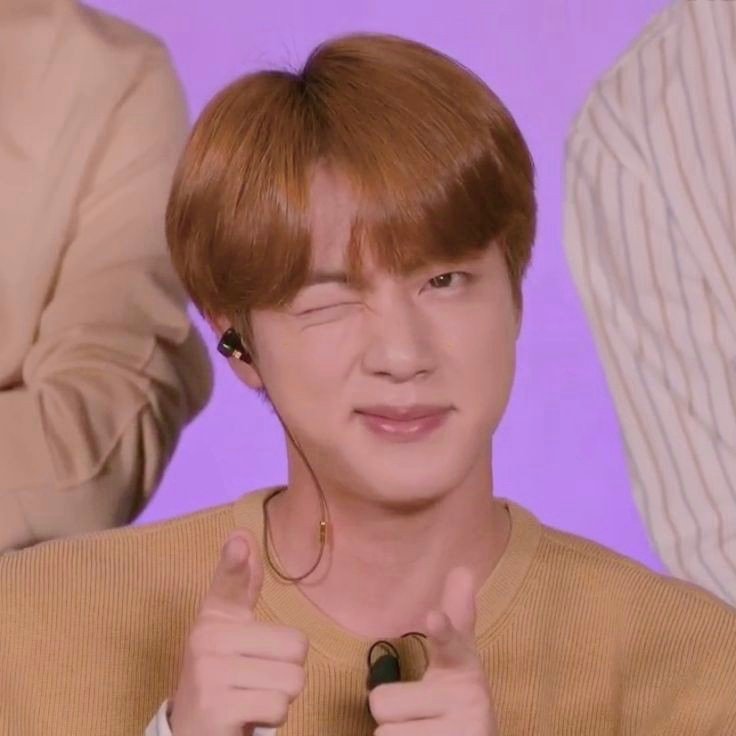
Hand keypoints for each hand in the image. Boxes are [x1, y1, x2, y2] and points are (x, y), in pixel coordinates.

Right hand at [169, 530, 307, 735]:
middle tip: (257, 681)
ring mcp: (209, 674)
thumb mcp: (231, 629)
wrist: (191, 733)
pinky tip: (247, 718)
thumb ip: (241, 586)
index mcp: (213, 618)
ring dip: (281, 697)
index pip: (230, 583)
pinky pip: (278, 706)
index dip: (237, 562)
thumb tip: (241, 534)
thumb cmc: (223, 678)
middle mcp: (206, 640)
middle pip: (295, 645)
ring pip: (292, 679)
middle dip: (288, 671)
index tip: (240, 539)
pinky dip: (272, 718)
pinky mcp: (217, 710)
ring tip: (253, 699)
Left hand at [368, 567, 497, 734]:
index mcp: (463, 665)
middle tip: (419, 716)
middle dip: (392, 713)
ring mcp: (461, 733)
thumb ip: (455, 618)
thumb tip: (463, 568)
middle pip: (382, 700)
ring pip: (384, 732)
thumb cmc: (457, 702)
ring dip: (397, 735)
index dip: (442, 630)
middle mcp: (469, 697)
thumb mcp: (457, 661)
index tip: (434, 617)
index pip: (452, 643)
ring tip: (425, 734)